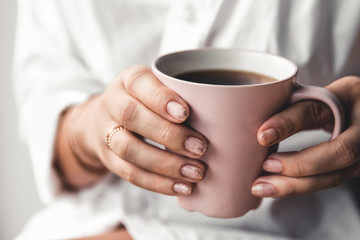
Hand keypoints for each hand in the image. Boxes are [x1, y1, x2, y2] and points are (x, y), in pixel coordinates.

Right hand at [77, 65, 206, 194]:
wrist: (106, 119)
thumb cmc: (146, 101)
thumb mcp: (160, 86)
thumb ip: (184, 93)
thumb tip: (227, 115)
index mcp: (129, 80)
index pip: (139, 83)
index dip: (160, 99)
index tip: (185, 113)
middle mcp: (113, 103)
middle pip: (131, 116)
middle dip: (168, 135)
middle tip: (200, 148)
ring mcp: (107, 132)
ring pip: (128, 149)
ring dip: (165, 164)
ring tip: (196, 172)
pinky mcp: (109, 159)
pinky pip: (129, 173)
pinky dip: (157, 183)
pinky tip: (181, 187)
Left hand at [252, 76, 359, 197]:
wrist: (359, 109)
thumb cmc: (329, 98)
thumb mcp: (316, 91)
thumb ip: (292, 105)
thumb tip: (255, 123)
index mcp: (347, 95)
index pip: (316, 110)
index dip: (289, 123)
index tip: (263, 135)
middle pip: (339, 152)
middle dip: (299, 165)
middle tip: (265, 167)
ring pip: (336, 175)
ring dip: (296, 185)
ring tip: (263, 186)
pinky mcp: (354, 168)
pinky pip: (328, 181)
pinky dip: (300, 187)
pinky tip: (277, 187)